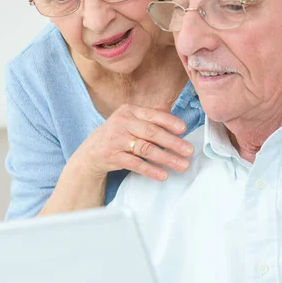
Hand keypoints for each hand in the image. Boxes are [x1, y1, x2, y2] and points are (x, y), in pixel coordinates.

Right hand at [73, 103, 193, 181]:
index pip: (153, 115)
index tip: (184, 129)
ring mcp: (117, 140)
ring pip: (146, 149)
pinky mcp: (113, 157)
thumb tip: (169, 108)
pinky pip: (135, 164)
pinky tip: (163, 175)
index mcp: (130, 110)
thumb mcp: (131, 119)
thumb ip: (150, 114)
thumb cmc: (118, 133)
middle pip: (152, 132)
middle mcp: (122, 123)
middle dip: (173, 142)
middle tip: (189, 151)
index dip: (170, 121)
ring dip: (167, 158)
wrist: (92, 151)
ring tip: (182, 165)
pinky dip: (150, 170)